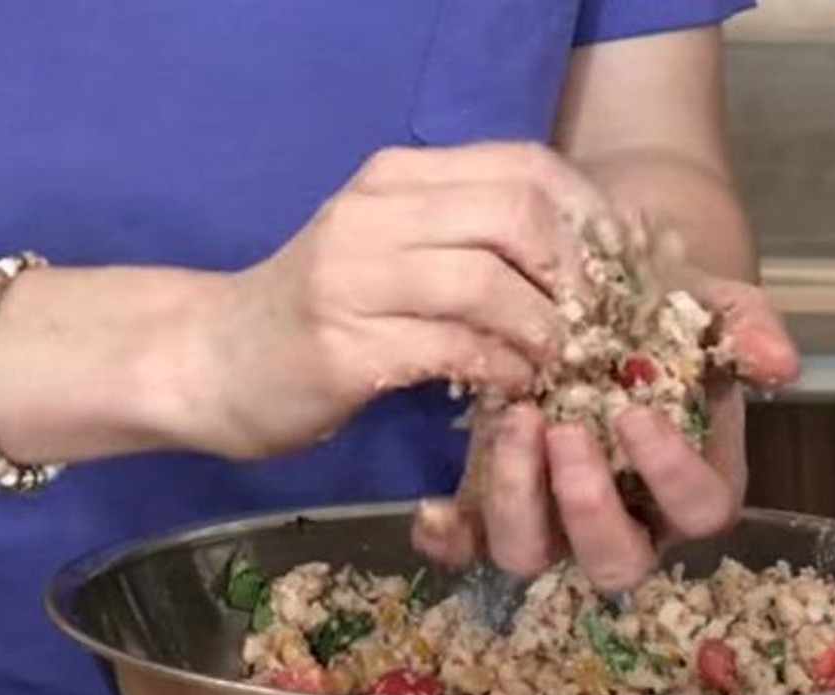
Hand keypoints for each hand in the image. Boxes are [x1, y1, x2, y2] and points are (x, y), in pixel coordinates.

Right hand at [182, 143, 606, 458]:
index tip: (618, 271)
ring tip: (559, 363)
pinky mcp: (345, 345)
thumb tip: (588, 268)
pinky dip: (503, 369)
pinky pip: (454, 348)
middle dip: (575, 275)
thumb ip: (476, 244)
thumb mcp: (400, 253)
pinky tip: (515, 388)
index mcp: (400, 177)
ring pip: (488, 281)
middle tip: (594, 326)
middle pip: (516, 215)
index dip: (589, 217)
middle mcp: (376, 211)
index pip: (524, 167)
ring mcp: (354, 276)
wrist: (215, 359)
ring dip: (543, 330)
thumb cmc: (326, 311)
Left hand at [413, 270, 799, 590]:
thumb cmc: (668, 314)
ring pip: (535, 556)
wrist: (602, 296)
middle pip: (615, 563)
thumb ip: (746, 332)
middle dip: (588, 506)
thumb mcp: (712, 308)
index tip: (637, 414)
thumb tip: (784, 366)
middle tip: (567, 431)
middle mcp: (627, 519)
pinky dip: (449, 537)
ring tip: (514, 419)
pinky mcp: (496, 507)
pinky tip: (433, 506)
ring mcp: (556, 521)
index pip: (700, 511)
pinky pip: (469, 548)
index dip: (671, 475)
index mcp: (692, 485)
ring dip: (520, 501)